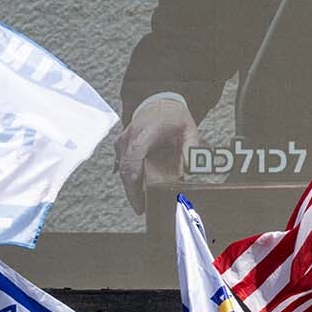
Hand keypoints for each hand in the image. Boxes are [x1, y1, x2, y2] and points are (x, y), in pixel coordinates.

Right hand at [115, 98, 202, 213]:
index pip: (136, 154)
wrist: (158, 103)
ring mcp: (123, 141)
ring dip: (130, 187)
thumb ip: (191, 148)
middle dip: (132, 190)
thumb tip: (190, 168)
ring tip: (141, 203)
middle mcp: (131, 135)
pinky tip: (138, 191)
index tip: (139, 195)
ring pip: (121, 169)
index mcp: (148, 130)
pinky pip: (121, 167)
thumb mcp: (189, 129)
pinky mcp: (120, 147)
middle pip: (126, 167)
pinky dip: (129, 180)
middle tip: (141, 208)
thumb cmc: (173, 117)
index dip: (135, 176)